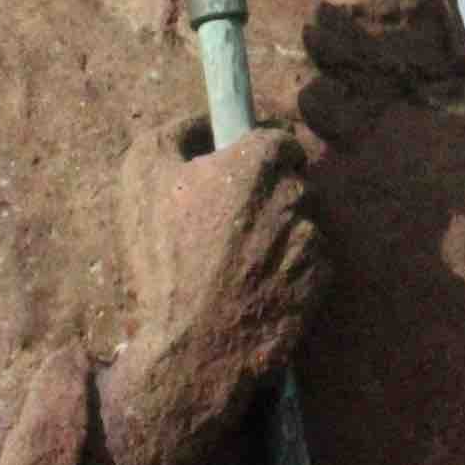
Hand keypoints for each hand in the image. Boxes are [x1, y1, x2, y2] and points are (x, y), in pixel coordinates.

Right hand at [111, 124, 326, 410]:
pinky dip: (290, 266)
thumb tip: (203, 119)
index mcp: (257, 163)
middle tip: (232, 219)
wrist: (196, 345)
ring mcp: (313, 237)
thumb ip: (174, 131)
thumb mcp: (142, 177)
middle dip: (268, 190)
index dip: (261, 149)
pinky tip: (256, 283)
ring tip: (239, 259)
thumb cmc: (164, 258)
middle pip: (291, 178)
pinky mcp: (322, 277)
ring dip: (279, 229)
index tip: (243, 167)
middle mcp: (294, 193)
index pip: (280, 137)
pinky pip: (311, 258)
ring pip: (302, 218)